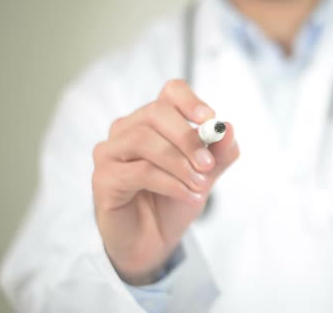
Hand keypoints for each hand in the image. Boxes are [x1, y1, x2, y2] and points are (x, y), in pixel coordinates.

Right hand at [91, 80, 238, 284]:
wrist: (153, 241)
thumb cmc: (174, 200)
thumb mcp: (205, 176)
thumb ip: (219, 153)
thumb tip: (229, 128)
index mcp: (153, 121)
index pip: (171, 92)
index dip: (190, 100)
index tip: (210, 119)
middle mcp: (127, 129)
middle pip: (156, 113)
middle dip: (187, 138)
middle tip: (208, 165)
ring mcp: (110, 152)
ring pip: (145, 141)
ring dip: (179, 164)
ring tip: (200, 186)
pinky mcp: (103, 178)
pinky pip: (139, 171)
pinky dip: (170, 183)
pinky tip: (188, 196)